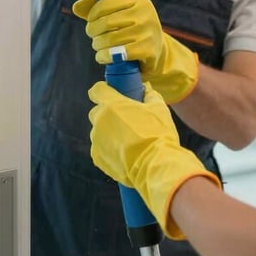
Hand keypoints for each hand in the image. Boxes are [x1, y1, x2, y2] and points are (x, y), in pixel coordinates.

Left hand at [73, 0, 198, 102]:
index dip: (93, 13)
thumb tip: (76, 7)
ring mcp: (148, 33)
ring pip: (111, 39)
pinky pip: (119, 54)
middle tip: (92, 36)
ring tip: (97, 47)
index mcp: (138, 1)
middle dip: (93, 30)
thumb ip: (97, 7)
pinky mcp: (148, 51)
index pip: (107, 2)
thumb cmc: (132, 28)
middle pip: (107, 22)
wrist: (156, 50)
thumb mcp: (119, 13)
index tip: (90, 21)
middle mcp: (145, 14)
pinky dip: (105, 56)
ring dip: (98, 45)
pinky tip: (102, 57)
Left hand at [88, 81, 219, 237]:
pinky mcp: (97, 157)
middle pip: (96, 112)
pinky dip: (108, 150)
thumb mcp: (158, 109)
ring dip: (108, 133)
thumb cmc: (157, 134)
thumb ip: (150, 96)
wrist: (154, 165)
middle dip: (107, 114)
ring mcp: (96, 140)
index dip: (103, 91)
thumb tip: (146, 90)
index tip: (110, 95)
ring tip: (127, 142)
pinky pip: (99, 149)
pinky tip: (123, 154)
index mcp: (112, 104)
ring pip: (98, 132)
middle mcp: (99, 120)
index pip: (97, 90)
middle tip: (124, 121)